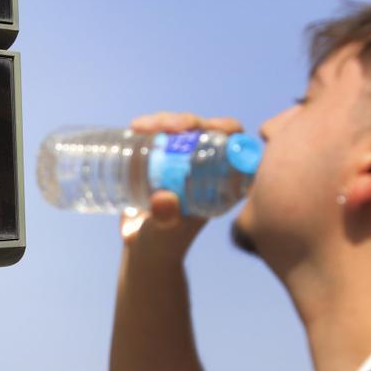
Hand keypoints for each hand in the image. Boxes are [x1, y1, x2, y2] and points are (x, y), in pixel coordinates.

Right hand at [121, 113, 243, 260]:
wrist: (143, 250)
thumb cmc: (161, 245)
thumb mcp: (164, 234)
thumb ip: (166, 221)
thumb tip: (164, 199)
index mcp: (220, 185)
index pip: (235, 148)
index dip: (225, 130)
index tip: (202, 128)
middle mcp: (205, 170)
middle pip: (206, 132)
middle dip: (186, 121)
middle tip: (165, 127)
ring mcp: (182, 164)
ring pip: (182, 130)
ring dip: (165, 120)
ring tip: (141, 126)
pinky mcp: (160, 161)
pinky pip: (160, 136)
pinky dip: (150, 126)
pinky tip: (136, 126)